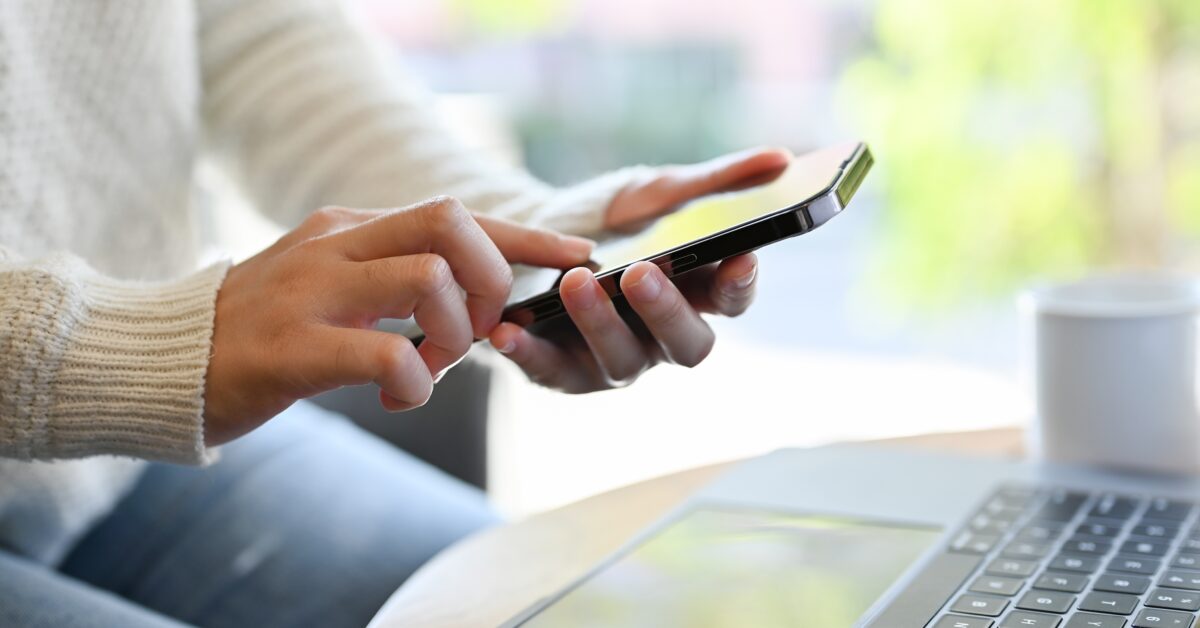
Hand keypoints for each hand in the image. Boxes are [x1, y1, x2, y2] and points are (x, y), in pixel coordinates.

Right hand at [203, 197, 592, 445]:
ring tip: (430, 369)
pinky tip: (400, 397)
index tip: (574, 255)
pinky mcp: (291, 346)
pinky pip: (387, 353)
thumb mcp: (331, 285)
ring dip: (455, 335)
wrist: (167, 360)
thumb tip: (471, 302)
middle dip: (491, 278)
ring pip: (428, 279)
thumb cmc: (264, 331)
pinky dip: (416, 381)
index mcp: (349, 227)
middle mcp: (334, 244)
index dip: (524, 236)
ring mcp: (311, 290)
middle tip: (478, 330)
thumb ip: (391, 279)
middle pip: (451, 223)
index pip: (455, 213)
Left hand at [488, 147, 790, 392]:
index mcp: (695, 295)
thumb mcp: (654, 192)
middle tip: (640, 273)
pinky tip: (507, 329)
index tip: (740, 258)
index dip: (740, 286)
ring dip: (600, 323)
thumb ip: (715, 182)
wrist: (529, 237)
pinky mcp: (561, 372)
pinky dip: (528, 353)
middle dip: (665, 311)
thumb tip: (783, 158)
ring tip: (577, 281)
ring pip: (621, 360)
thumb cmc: (605, 219)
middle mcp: (661, 338)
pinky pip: (548, 372)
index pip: (732, 300)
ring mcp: (614, 359)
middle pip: (686, 344)